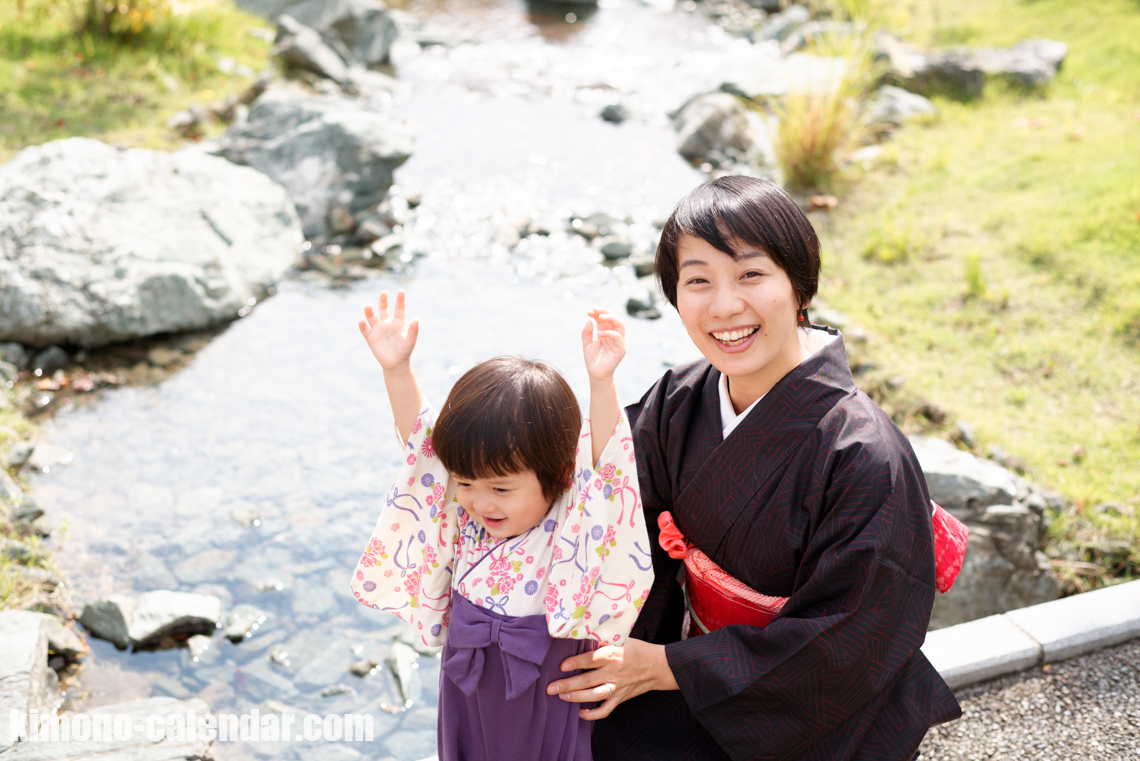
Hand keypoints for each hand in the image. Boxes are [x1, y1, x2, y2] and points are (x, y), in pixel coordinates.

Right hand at [359, 290, 419, 372]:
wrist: (396, 364)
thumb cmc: (405, 351)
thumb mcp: (410, 341)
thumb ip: (413, 330)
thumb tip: (417, 319)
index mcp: (398, 322)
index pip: (399, 308)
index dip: (400, 300)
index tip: (401, 291)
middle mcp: (387, 323)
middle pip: (383, 308)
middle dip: (383, 300)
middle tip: (384, 293)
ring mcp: (378, 330)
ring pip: (371, 317)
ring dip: (369, 311)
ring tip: (368, 305)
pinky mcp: (370, 338)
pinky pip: (365, 329)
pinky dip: (362, 325)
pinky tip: (362, 321)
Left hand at [546, 637, 677, 719]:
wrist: (657, 666)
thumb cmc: (636, 649)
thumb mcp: (621, 639)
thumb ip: (602, 641)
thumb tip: (580, 636)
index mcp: (613, 654)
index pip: (591, 659)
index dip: (576, 662)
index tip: (561, 666)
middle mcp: (614, 672)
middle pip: (588, 680)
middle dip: (567, 685)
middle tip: (550, 688)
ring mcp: (617, 687)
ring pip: (594, 696)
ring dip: (576, 698)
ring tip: (561, 697)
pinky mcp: (620, 698)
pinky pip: (606, 710)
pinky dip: (592, 714)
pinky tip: (579, 713)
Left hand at [582, 308, 625, 383]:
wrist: (596, 374)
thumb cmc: (592, 359)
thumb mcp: (586, 343)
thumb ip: (587, 332)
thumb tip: (589, 320)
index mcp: (605, 333)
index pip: (604, 319)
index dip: (597, 313)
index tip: (588, 311)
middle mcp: (613, 335)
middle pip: (614, 319)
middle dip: (605, 311)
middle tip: (595, 309)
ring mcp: (618, 342)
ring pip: (620, 325)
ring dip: (610, 318)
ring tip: (600, 316)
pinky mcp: (620, 349)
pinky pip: (618, 337)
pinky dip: (609, 333)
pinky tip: (599, 333)